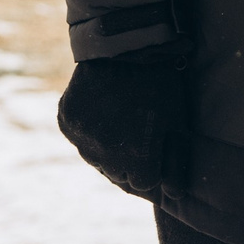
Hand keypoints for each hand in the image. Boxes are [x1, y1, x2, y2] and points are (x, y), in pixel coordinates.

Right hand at [56, 42, 189, 200]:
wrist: (125, 47)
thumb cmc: (160, 85)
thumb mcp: (178, 123)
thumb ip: (176, 164)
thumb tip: (174, 196)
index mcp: (136, 161)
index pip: (144, 183)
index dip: (153, 165)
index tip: (157, 148)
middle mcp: (104, 157)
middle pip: (120, 174)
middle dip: (132, 160)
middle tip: (140, 132)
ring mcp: (81, 140)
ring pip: (97, 158)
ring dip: (109, 148)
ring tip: (123, 120)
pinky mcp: (66, 122)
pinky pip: (80, 138)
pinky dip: (91, 130)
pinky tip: (104, 111)